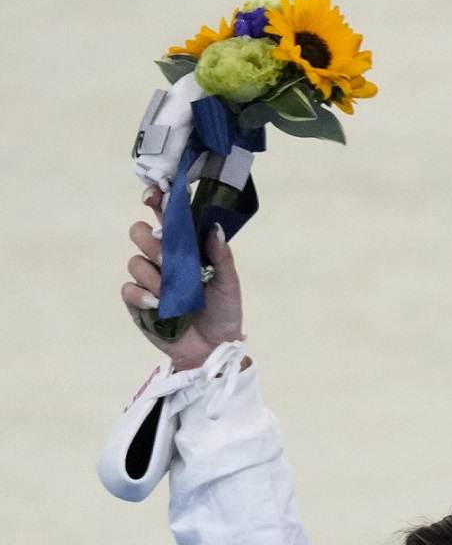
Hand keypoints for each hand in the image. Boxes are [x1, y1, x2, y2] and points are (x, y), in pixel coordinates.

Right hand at [122, 200, 242, 369]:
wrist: (214, 349)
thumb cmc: (223, 312)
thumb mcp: (228, 283)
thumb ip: (221, 256)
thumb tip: (213, 227)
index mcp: (184, 249)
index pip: (164, 218)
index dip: (156, 202)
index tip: (155, 196)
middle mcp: (162, 260)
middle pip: (139, 233)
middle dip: (151, 242)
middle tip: (168, 257)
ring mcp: (147, 280)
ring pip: (135, 261)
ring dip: (154, 276)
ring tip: (173, 294)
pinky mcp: (137, 301)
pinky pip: (129, 288)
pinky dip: (142, 295)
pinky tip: (159, 305)